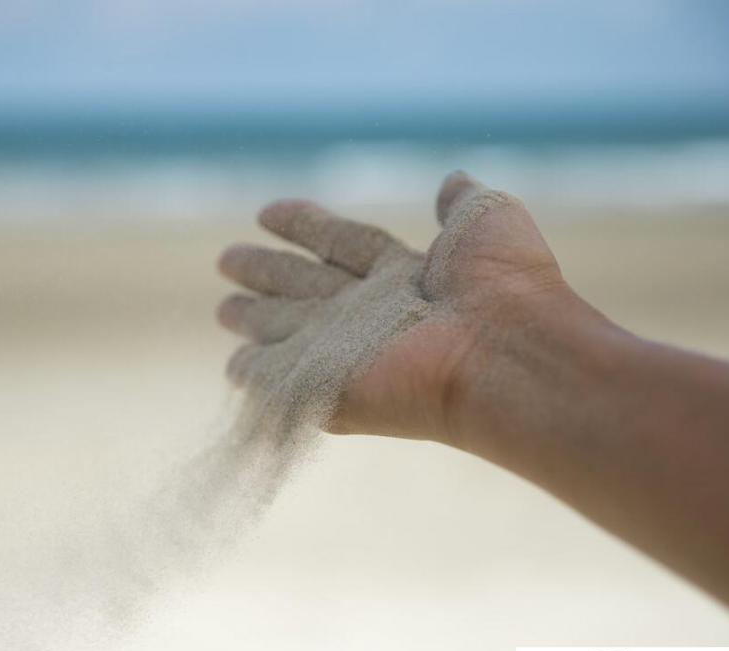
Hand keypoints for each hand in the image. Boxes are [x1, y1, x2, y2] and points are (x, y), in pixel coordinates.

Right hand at [217, 171, 576, 442]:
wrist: (502, 352)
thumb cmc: (503, 285)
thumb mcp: (487, 219)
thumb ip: (462, 201)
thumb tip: (452, 180)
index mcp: (404, 273)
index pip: (342, 243)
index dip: (305, 226)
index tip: (267, 212)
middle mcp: (372, 312)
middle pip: (307, 286)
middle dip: (267, 272)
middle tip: (227, 260)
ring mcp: (350, 353)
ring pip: (289, 330)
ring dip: (256, 320)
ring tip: (225, 310)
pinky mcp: (332, 391)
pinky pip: (283, 382)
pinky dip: (258, 376)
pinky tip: (236, 369)